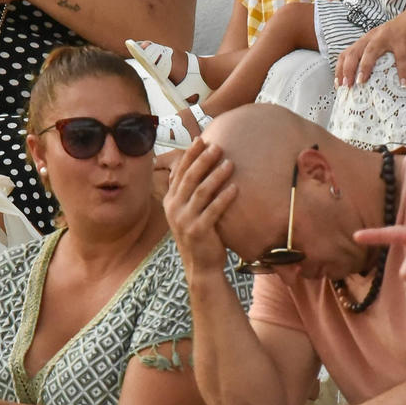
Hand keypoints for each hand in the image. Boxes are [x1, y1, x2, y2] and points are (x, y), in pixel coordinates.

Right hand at [164, 139, 239, 274]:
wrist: (200, 265)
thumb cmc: (199, 233)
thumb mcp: (187, 211)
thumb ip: (189, 191)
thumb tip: (198, 165)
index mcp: (170, 201)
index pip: (179, 172)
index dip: (190, 155)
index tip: (201, 140)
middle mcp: (174, 209)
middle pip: (189, 179)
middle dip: (203, 160)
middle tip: (218, 146)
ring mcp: (185, 220)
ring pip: (201, 192)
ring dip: (216, 176)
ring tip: (230, 164)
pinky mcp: (198, 231)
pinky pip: (213, 210)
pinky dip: (224, 198)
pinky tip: (235, 187)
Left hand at [334, 10, 405, 87]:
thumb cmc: (400, 33)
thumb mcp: (381, 41)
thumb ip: (373, 54)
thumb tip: (367, 77)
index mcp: (366, 40)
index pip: (347, 53)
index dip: (340, 68)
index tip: (339, 84)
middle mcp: (373, 38)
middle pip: (354, 52)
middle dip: (347, 69)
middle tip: (346, 85)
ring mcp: (387, 38)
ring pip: (370, 52)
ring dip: (364, 67)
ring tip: (361, 83)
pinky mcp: (402, 41)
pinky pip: (401, 58)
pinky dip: (402, 71)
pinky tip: (404, 83)